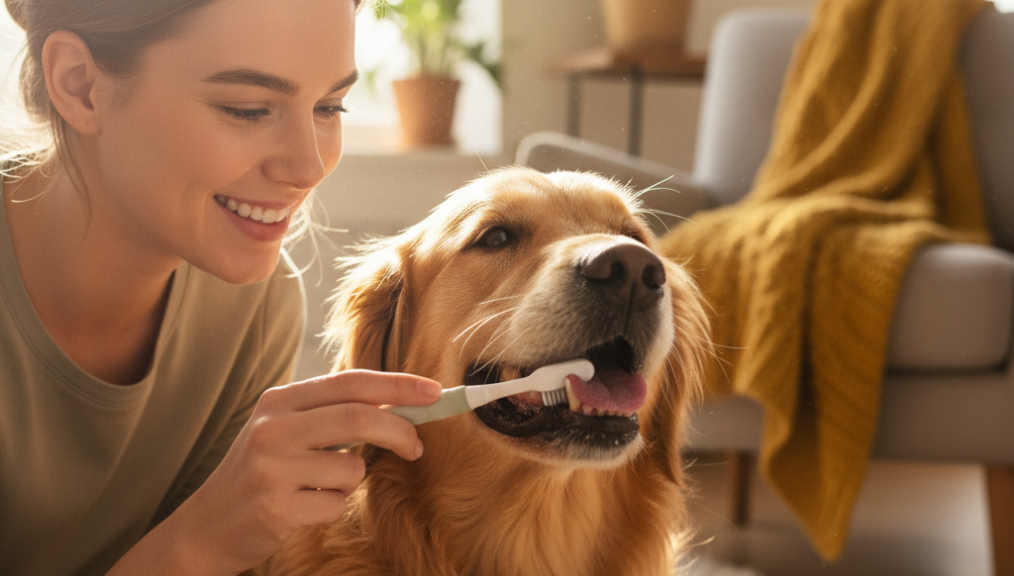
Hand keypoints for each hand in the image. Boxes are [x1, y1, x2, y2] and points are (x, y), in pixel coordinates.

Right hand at [115, 370, 440, 575]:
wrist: (207, 525)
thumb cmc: (261, 472)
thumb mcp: (286, 429)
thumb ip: (333, 412)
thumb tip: (400, 403)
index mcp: (279, 400)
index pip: (351, 381)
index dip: (398, 385)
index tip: (434, 392)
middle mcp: (272, 428)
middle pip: (359, 418)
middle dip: (400, 431)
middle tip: (416, 447)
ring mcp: (271, 468)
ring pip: (352, 468)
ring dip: (352, 481)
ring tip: (319, 487)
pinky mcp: (275, 507)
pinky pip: (336, 504)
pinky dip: (333, 507)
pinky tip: (303, 508)